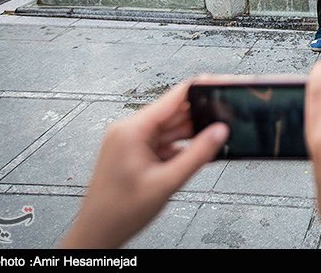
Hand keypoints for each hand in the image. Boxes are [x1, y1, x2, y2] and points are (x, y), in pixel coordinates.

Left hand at [59, 80, 228, 247]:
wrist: (96, 234)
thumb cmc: (117, 212)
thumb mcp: (167, 182)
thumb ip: (198, 155)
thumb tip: (219, 132)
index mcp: (132, 129)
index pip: (175, 96)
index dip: (202, 89)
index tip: (221, 86)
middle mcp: (129, 130)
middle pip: (175, 112)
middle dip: (200, 117)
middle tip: (224, 123)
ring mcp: (131, 141)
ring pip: (171, 128)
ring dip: (190, 136)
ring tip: (208, 147)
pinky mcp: (135, 152)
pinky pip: (164, 142)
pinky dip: (180, 148)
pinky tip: (192, 158)